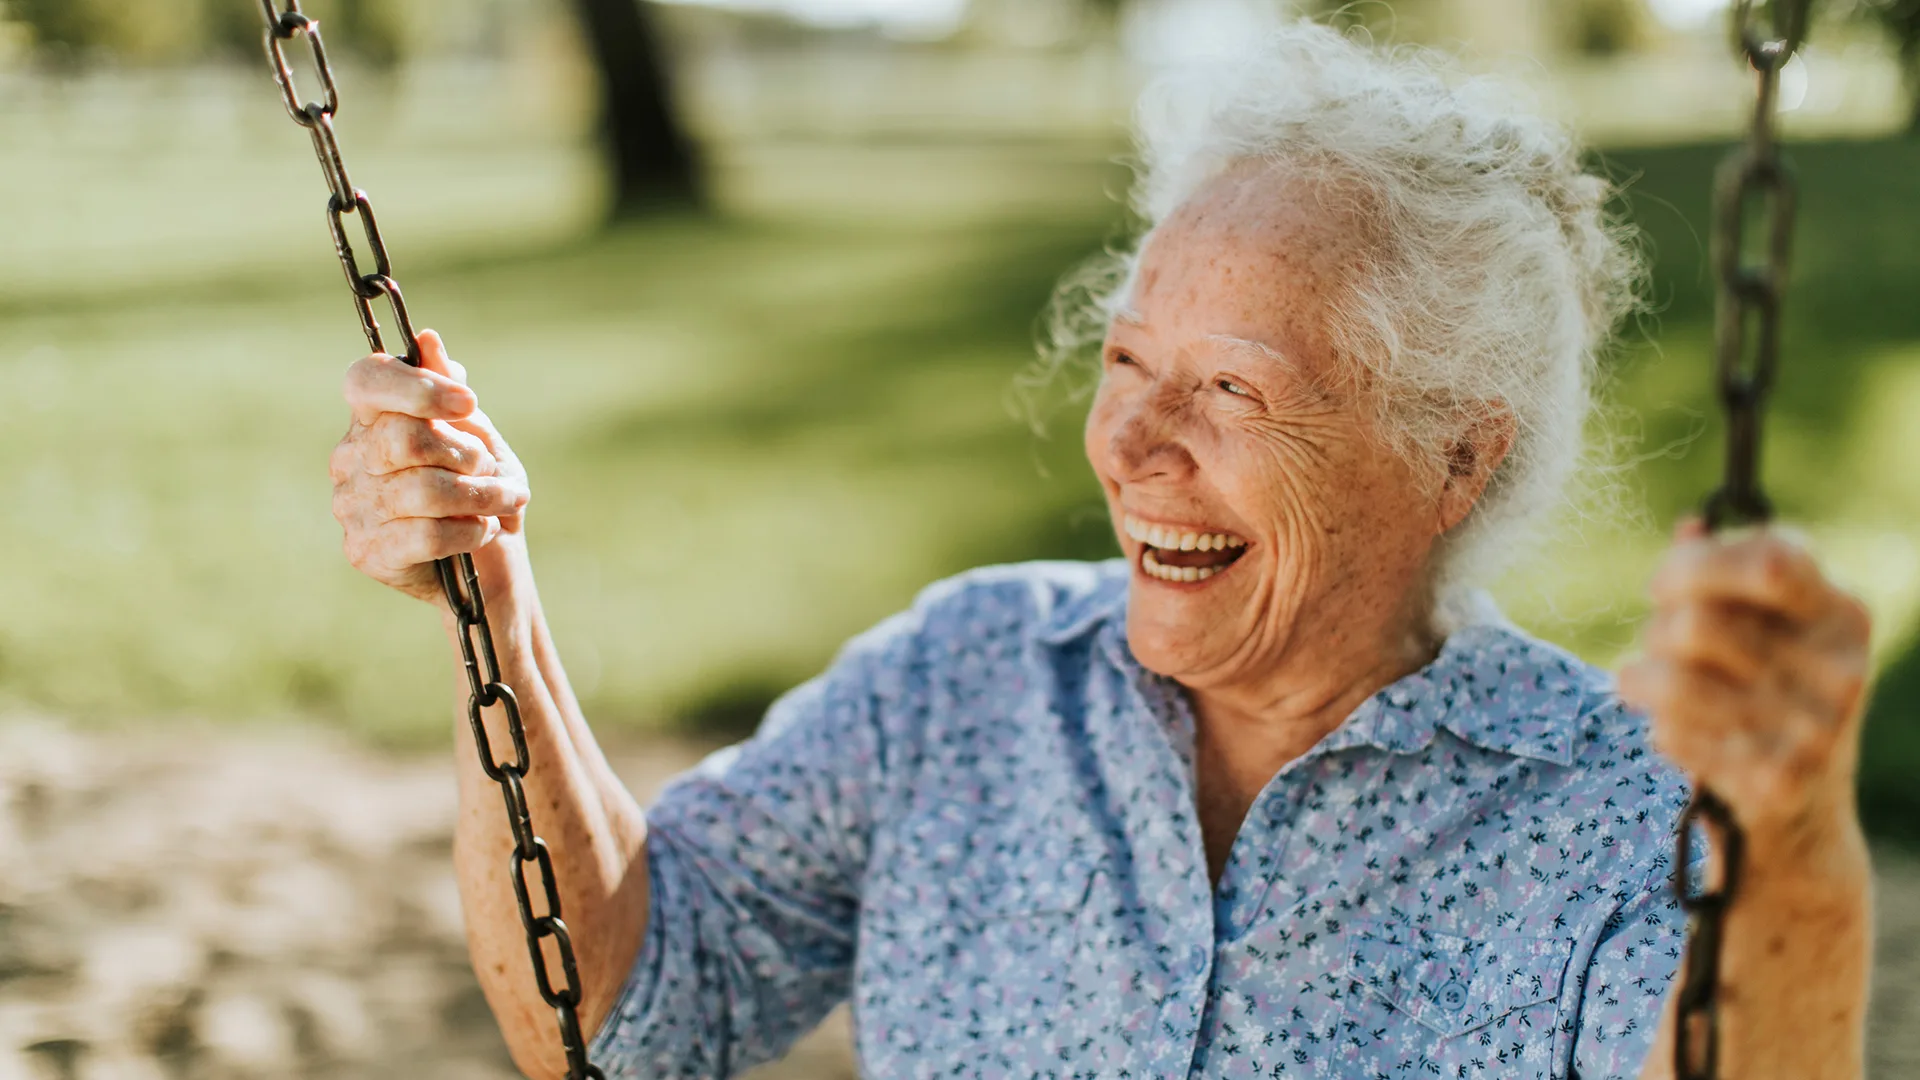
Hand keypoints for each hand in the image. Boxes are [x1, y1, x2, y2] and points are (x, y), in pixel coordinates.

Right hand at [329, 330, 529, 605]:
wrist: (490, 562)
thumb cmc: (480, 489)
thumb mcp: (476, 436)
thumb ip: (449, 392)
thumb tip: (428, 340)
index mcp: (371, 419)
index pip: (366, 381)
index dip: (417, 387)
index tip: (467, 403)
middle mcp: (349, 459)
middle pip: (403, 438)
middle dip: (465, 453)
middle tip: (491, 468)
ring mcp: (352, 507)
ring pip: (421, 490)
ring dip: (481, 495)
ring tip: (506, 500)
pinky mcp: (366, 553)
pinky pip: (425, 535)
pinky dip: (469, 531)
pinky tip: (484, 531)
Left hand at [1621, 519, 1871, 853]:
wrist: (1801, 817)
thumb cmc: (1766, 695)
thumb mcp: (1764, 628)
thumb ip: (1726, 573)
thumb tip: (1691, 528)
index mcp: (1842, 613)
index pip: (1768, 558)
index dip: (1694, 565)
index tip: (1664, 586)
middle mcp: (1842, 669)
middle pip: (1695, 623)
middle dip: (1657, 632)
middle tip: (1659, 648)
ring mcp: (1816, 730)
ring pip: (1672, 679)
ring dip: (1642, 682)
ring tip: (1650, 688)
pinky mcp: (1778, 781)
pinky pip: (1673, 733)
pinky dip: (1662, 732)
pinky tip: (1687, 739)